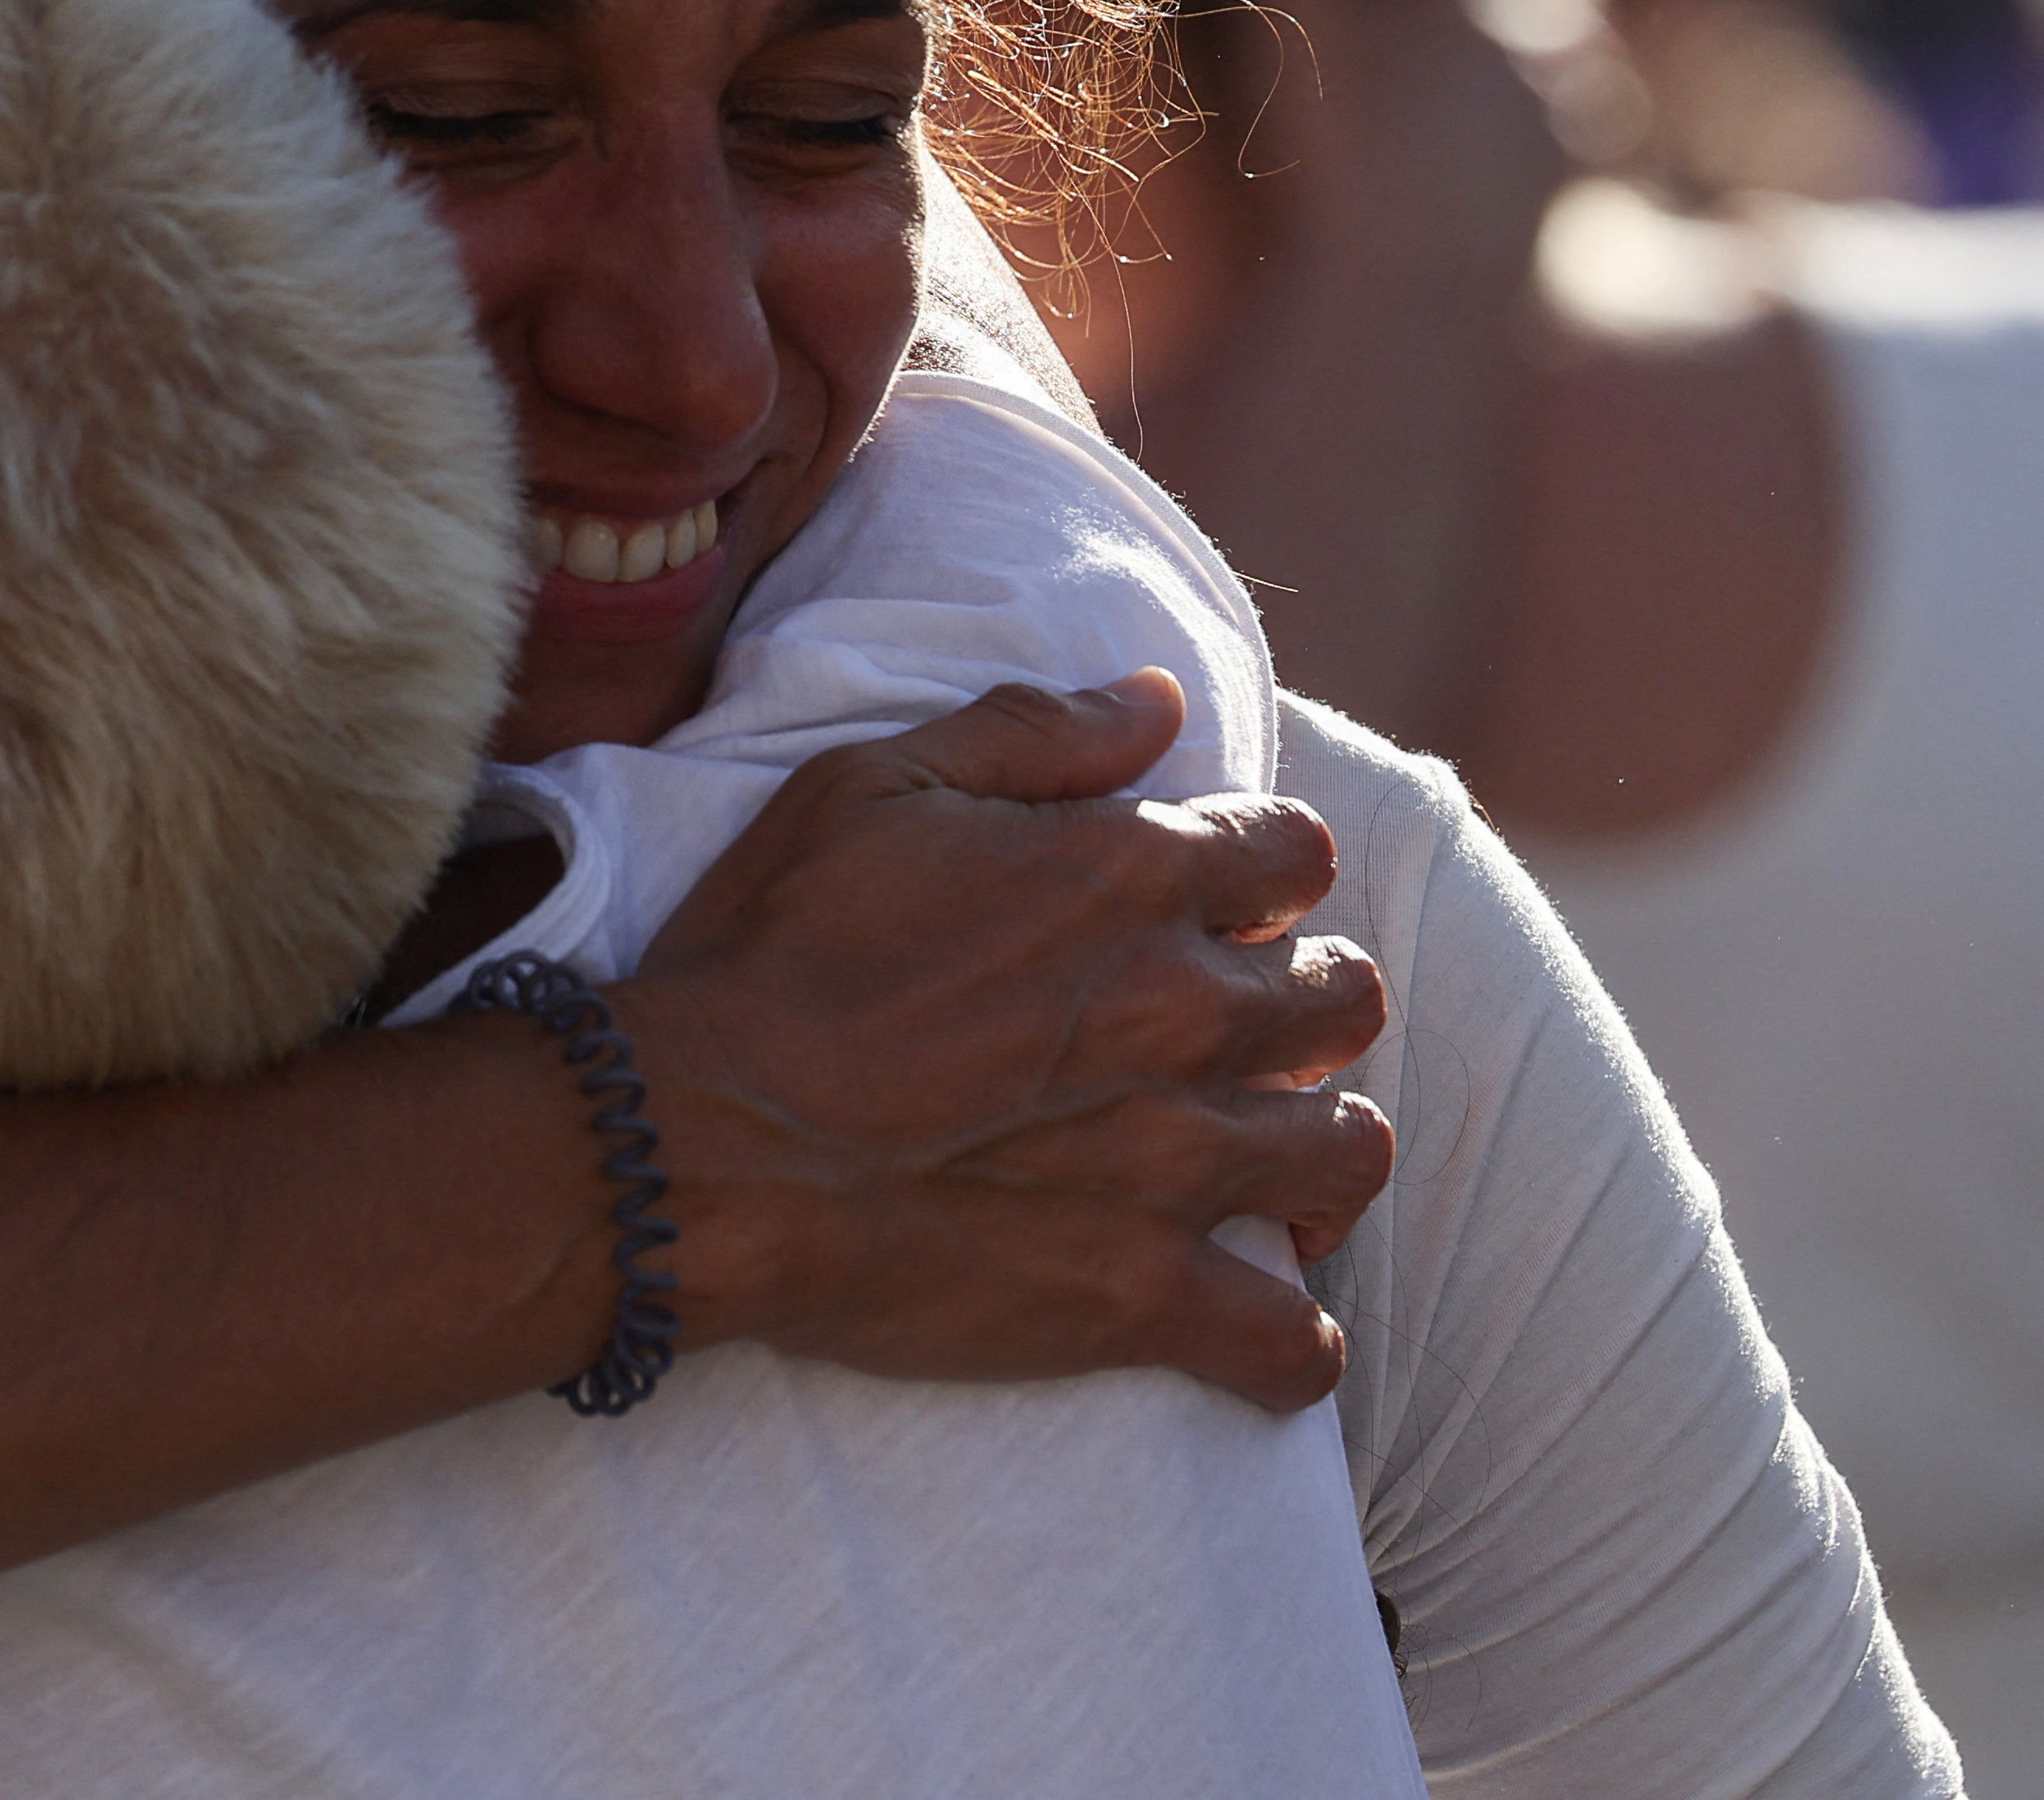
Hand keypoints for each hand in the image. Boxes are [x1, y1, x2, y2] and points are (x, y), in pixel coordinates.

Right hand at [619, 672, 1393, 1411]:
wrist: (695, 1141)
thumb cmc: (768, 954)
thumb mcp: (875, 783)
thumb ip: (1035, 731)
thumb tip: (1159, 698)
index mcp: (1130, 875)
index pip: (1296, 854)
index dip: (1267, 874)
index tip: (1222, 905)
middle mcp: (1183, 1011)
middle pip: (1346, 999)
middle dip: (1307, 1006)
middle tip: (1241, 1034)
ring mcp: (1175, 1160)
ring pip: (1348, 1155)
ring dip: (1316, 1151)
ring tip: (1264, 1166)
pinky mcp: (1141, 1294)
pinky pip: (1291, 1344)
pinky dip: (1289, 1344)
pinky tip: (1258, 1329)